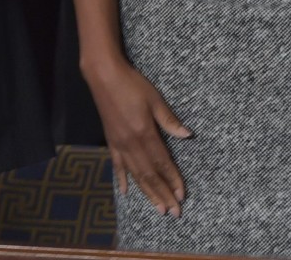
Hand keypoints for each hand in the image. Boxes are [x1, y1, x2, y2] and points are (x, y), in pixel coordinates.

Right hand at [84, 57, 191, 215]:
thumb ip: (169, 120)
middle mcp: (131, 145)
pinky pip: (117, 166)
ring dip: (147, 193)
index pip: (162, 163)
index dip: (173, 180)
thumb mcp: (154, 100)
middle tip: (174, 213)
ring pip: (135, 175)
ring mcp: (119, 145)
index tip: (182, 195)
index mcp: (144, 134)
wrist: (103, 77)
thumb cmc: (132, 85)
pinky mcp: (110, 142)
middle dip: (163, 194)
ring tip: (158, 208)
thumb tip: (187, 135)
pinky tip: (125, 192)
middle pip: (150, 175)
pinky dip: (122, 180)